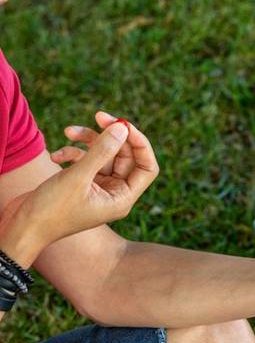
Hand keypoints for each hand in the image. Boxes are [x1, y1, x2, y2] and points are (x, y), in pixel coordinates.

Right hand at [32, 111, 158, 242]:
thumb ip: (102, 151)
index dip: (141, 144)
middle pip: (125, 156)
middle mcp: (114, 193)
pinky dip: (72, 153)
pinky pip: (86, 160)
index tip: (124, 124)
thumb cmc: (50, 210)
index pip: (147, 167)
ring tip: (69, 131)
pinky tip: (55, 156)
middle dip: (111, 136)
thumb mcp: (77, 177)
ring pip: (103, 154)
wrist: (20, 228)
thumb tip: (123, 127)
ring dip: (88, 140)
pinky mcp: (82, 183)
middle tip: (98, 115)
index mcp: (122, 198)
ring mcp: (98, 188)